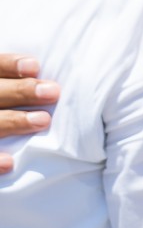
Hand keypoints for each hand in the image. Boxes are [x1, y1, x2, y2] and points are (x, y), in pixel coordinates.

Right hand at [0, 54, 57, 175]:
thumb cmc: (3, 105)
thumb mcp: (2, 92)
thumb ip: (13, 84)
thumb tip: (43, 73)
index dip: (9, 65)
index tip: (35, 66)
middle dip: (20, 91)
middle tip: (52, 92)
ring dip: (12, 121)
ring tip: (43, 120)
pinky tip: (10, 162)